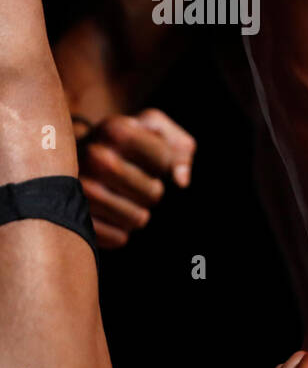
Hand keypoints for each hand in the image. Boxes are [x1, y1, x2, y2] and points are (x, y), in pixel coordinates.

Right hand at [76, 108, 194, 247]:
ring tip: (120, 198)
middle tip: (135, 183)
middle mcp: (94, 156)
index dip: (166, 165)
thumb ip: (180, 147)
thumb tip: (181, 180)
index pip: (165, 160)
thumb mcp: (153, 129)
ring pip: (138, 219)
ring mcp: (79, 189)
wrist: (65, 156)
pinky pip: (118, 238)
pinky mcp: (72, 217)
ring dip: (137, 213)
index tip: (152, 160)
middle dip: (153, 191)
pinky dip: (120, 231)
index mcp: (115, 130)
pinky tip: (108, 215)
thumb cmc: (123, 142)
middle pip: (154, 193)